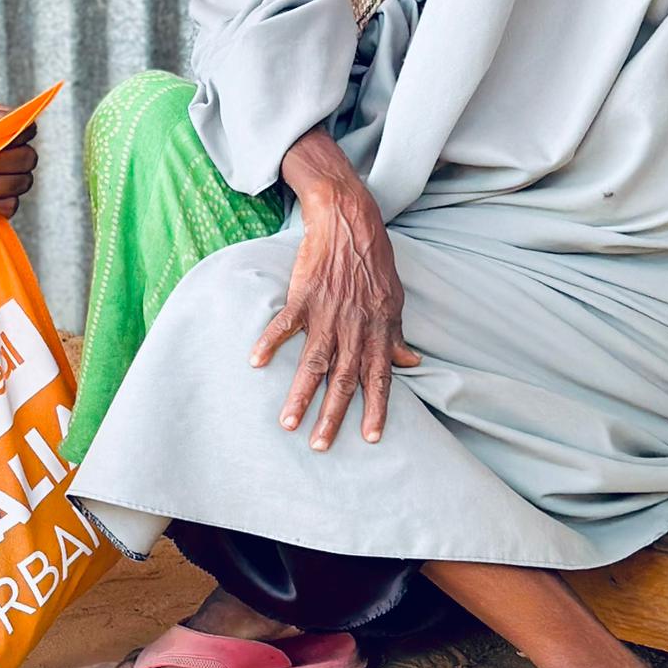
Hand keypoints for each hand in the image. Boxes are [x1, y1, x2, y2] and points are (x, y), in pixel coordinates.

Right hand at [253, 130, 419, 447]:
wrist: (349, 222)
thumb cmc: (373, 262)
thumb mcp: (394, 300)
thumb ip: (396, 335)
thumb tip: (411, 363)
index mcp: (378, 330)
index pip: (379, 377)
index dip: (376, 408)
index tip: (370, 437)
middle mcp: (354, 327)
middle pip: (344, 379)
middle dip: (333, 415)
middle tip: (321, 446)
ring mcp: (328, 313)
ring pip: (314, 362)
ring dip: (301, 395)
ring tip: (288, 423)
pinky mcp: (304, 296)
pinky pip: (285, 324)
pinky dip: (270, 342)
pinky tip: (256, 362)